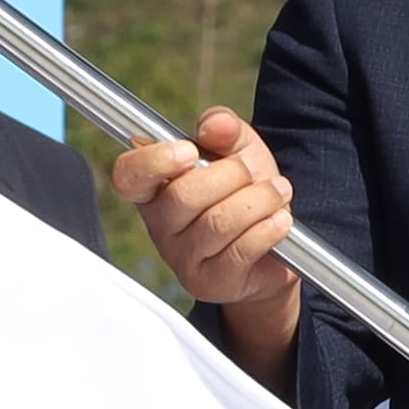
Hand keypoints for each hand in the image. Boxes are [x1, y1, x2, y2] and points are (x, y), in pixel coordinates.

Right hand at [110, 110, 304, 374]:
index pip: (128, 175)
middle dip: (231, 175)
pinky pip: (240, 251)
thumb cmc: (244, 193)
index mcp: (155, 189)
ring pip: (217, 223)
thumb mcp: (239, 151)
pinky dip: (268, 229)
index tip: (190, 151)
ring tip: (278, 192)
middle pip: (182, 196)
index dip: (153, 161)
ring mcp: (181, 259)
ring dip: (259, 200)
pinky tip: (280, 221)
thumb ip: (225, 130)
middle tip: (253, 173)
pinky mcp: (209, 283)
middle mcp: (159, 225)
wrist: (274, 246)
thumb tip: (214, 125)